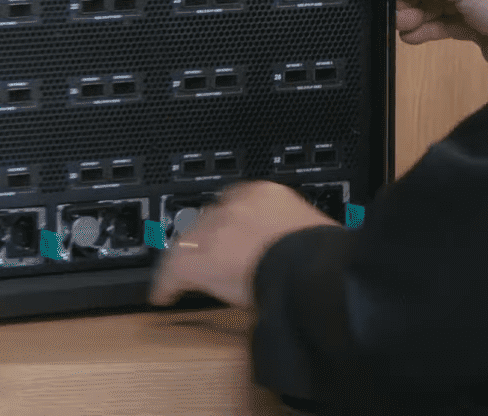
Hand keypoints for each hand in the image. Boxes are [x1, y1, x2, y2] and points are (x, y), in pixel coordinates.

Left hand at [148, 180, 337, 309]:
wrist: (315, 274)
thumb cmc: (322, 260)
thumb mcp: (311, 232)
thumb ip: (293, 231)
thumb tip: (293, 246)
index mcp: (268, 193)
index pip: (233, 199)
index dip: (225, 220)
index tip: (225, 234)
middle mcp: (237, 206)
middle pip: (207, 218)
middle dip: (205, 238)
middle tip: (205, 257)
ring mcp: (217, 230)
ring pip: (187, 240)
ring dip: (186, 258)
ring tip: (179, 276)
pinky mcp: (201, 258)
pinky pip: (174, 269)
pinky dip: (167, 283)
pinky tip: (164, 295)